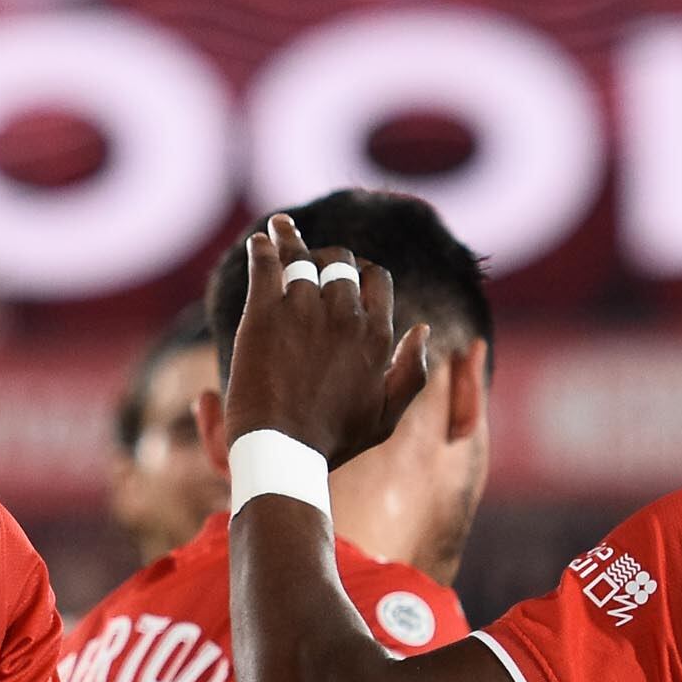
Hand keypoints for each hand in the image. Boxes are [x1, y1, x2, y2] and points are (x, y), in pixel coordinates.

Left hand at [220, 212, 431, 464]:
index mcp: (377, 334)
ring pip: (303, 256)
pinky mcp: (263, 314)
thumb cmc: (332, 442)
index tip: (346, 272)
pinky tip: (259, 240)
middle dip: (327, 255)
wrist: (281, 452)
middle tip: (309, 255)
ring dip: (292, 240)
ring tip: (280, 228)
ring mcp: (303, 310)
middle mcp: (344, 314)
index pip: (376, 278)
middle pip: (339, 262)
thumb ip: (411, 373)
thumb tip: (422, 328)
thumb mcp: (386, 417)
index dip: (361, 271)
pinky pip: (265, 264)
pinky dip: (263, 247)